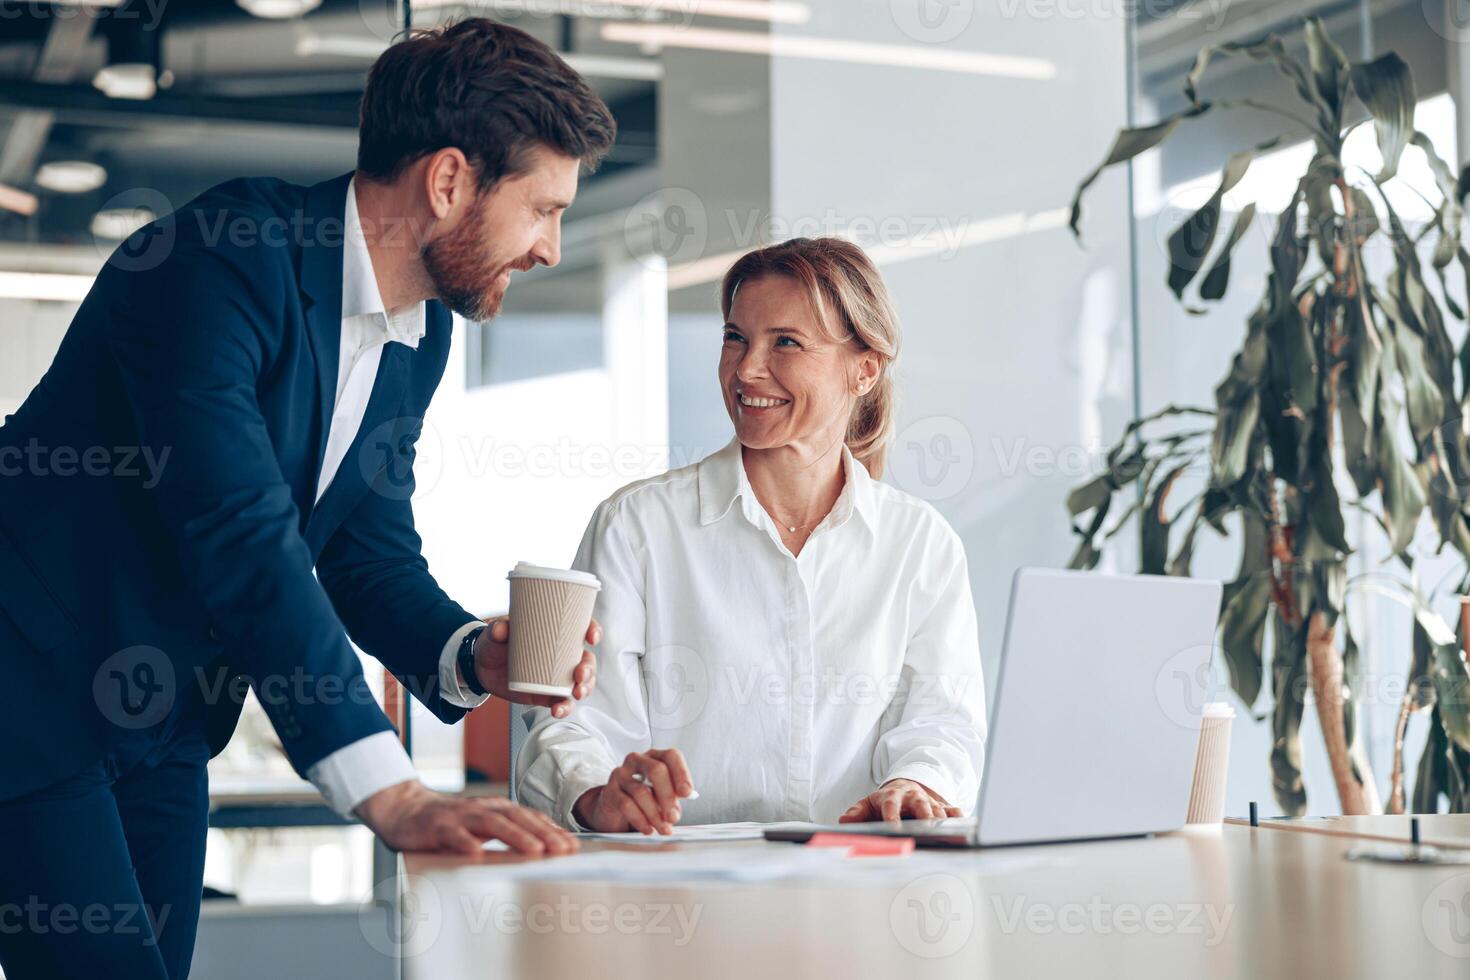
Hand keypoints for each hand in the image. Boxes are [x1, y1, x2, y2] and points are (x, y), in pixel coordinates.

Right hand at [355, 779, 576, 855]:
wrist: (406, 809)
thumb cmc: (450, 822)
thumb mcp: (483, 824)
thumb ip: (509, 832)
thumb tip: (543, 847)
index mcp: (497, 808)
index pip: (530, 817)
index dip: (552, 830)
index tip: (572, 845)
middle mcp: (483, 808)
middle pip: (518, 818)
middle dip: (542, 833)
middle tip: (562, 849)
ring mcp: (461, 816)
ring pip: (491, 824)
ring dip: (515, 836)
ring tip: (534, 849)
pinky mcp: (438, 827)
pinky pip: (453, 835)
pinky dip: (466, 842)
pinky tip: (476, 853)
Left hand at [473, 616, 599, 717]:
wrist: (481, 668)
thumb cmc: (495, 644)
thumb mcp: (495, 633)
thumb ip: (498, 629)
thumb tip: (501, 628)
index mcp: (556, 634)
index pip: (581, 628)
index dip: (593, 631)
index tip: (592, 637)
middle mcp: (562, 655)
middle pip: (586, 660)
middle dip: (589, 668)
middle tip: (580, 674)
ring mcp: (557, 676)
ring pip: (581, 683)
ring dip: (585, 689)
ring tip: (576, 694)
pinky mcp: (548, 694)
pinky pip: (563, 702)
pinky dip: (564, 707)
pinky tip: (558, 710)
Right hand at [573, 748, 694, 834]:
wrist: (616, 807)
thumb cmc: (645, 797)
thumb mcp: (663, 795)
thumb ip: (673, 799)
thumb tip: (675, 812)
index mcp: (655, 757)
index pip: (671, 756)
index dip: (681, 774)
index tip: (687, 793)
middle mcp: (637, 761)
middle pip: (656, 770)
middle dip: (668, 796)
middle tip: (673, 817)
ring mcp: (621, 774)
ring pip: (641, 791)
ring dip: (655, 814)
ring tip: (663, 828)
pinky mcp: (610, 791)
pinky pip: (626, 805)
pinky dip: (640, 819)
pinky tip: (648, 829)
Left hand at [839, 779, 960, 822]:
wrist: (907, 786)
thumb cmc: (886, 800)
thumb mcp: (868, 803)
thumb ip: (856, 813)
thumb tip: (843, 821)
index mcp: (893, 795)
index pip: (891, 804)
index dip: (892, 815)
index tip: (892, 827)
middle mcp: (913, 796)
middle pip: (921, 804)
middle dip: (924, 815)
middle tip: (927, 829)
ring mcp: (930, 800)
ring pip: (939, 808)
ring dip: (942, 820)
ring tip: (945, 832)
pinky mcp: (943, 805)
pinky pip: (954, 810)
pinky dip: (959, 817)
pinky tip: (963, 826)